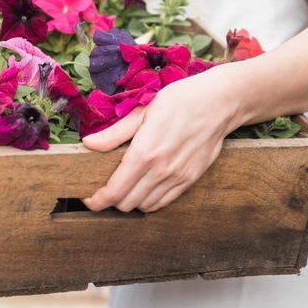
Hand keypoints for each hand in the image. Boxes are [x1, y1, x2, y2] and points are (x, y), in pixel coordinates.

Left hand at [81, 70, 236, 212]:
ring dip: (130, 201)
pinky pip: (164, 202)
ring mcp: (178, 177)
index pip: (115, 191)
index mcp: (144, 153)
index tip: (88, 199)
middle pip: (127, 203)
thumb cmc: (179, 101)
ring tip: (124, 187)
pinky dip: (149, 200)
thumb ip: (115, 133)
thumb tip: (89, 144)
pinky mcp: (191, 180)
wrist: (219, 103)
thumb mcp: (142, 111)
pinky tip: (144, 187)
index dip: (97, 200)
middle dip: (111, 200)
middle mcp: (161, 170)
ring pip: (145, 206)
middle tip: (104, 189)